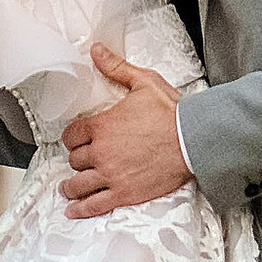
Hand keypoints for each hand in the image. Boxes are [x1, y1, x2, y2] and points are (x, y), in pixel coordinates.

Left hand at [61, 45, 192, 217]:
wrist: (193, 140)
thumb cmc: (172, 113)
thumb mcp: (143, 82)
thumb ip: (116, 68)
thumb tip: (97, 51)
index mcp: (102, 126)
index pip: (72, 135)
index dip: (73, 137)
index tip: (77, 140)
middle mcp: (101, 152)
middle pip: (75, 159)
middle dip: (77, 159)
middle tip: (81, 161)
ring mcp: (111, 175)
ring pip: (79, 184)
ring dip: (71, 186)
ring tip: (68, 188)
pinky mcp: (124, 193)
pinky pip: (94, 205)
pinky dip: (80, 209)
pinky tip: (73, 210)